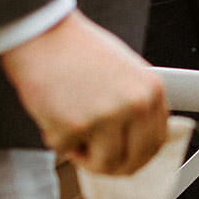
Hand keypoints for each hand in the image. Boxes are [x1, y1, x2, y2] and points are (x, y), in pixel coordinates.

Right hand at [1, 11, 166, 174]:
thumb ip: (136, 103)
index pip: (155, 142)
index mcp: (151, 90)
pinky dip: (55, 137)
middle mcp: (136, 104)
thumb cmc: (77, 49)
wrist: (43, 33)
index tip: (122, 159)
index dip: (135, 156)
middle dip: (110, 165)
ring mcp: (108, 117)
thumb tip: (137, 138)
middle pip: (133, 162)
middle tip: (92, 156)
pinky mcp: (76, 127)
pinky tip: (53, 110)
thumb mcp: (125, 72)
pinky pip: (66, 151)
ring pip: (103, 164)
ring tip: (71, 126)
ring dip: (83, 154)